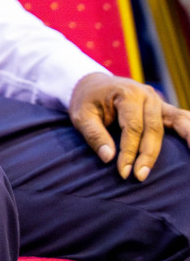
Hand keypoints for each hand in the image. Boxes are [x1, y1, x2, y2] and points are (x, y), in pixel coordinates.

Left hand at [70, 72, 189, 180]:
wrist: (93, 84)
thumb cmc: (87, 101)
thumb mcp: (80, 116)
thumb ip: (94, 135)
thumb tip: (108, 158)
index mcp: (127, 93)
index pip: (132, 127)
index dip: (129, 151)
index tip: (123, 172)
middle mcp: (147, 95)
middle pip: (154, 129)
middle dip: (148, 155)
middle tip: (140, 176)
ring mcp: (159, 101)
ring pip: (175, 124)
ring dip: (185, 140)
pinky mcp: (164, 108)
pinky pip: (182, 119)